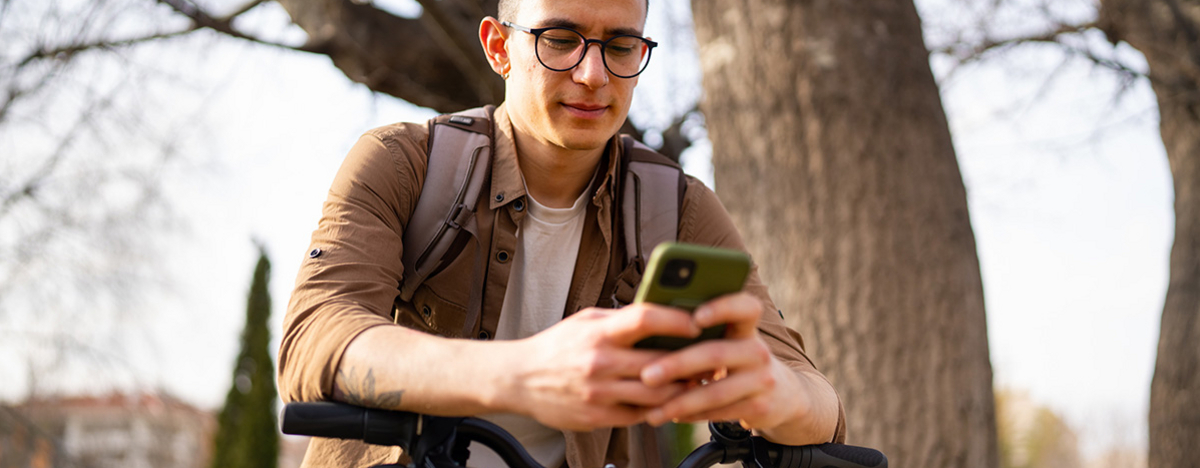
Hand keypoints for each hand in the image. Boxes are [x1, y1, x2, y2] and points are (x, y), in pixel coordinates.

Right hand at [498, 303, 701, 431]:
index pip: (646, 319)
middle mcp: (599, 363)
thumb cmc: (557, 346)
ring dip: (681, 390)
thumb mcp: (585, 321)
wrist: (518, 379)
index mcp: (598, 333)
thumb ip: (621, 319)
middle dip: (690, 363)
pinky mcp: (596, 418)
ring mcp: (598, 394)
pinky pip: (639, 416)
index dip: (677, 320)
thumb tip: (662, 313)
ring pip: (656, 395)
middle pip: (660, 362)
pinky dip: (657, 409)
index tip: (698, 322)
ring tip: (695, 382)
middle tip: (710, 359)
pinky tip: (667, 401)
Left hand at [638, 292, 835, 442]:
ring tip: (652, 409)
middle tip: (646, 375)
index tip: (696, 316)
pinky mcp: (759, 408)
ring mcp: (761, 380)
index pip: (745, 307)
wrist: (784, 395)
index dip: (722, 308)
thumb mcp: (733, 341)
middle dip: (678, 365)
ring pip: (715, 392)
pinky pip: (718, 413)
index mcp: (747, 328)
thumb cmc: (739, 360)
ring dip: (679, 402)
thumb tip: (652, 327)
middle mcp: (758, 351)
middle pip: (716, 354)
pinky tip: (670, 415)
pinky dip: (691, 415)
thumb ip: (705, 333)